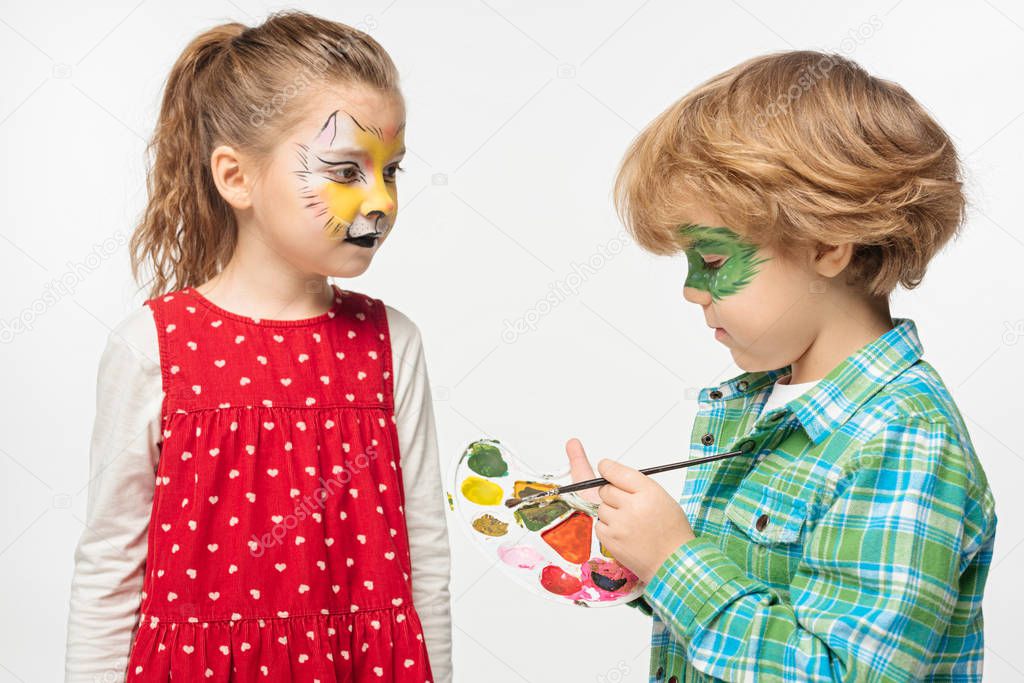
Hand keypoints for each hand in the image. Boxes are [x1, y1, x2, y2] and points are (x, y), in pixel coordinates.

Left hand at [565, 438, 696, 582]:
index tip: (604, 466)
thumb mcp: (663, 499)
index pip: (619, 472)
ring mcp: (620, 525)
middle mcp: (632, 507)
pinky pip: (599, 524)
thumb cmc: (672, 532)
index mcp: (648, 493)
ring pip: (601, 507)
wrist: (673, 563)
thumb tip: (616, 477)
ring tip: (628, 522)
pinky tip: (623, 533)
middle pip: (606, 489)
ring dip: (611, 511)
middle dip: (612, 493)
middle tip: (624, 503)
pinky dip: (608, 527)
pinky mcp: (610, 540)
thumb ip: (639, 486)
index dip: (608, 468)